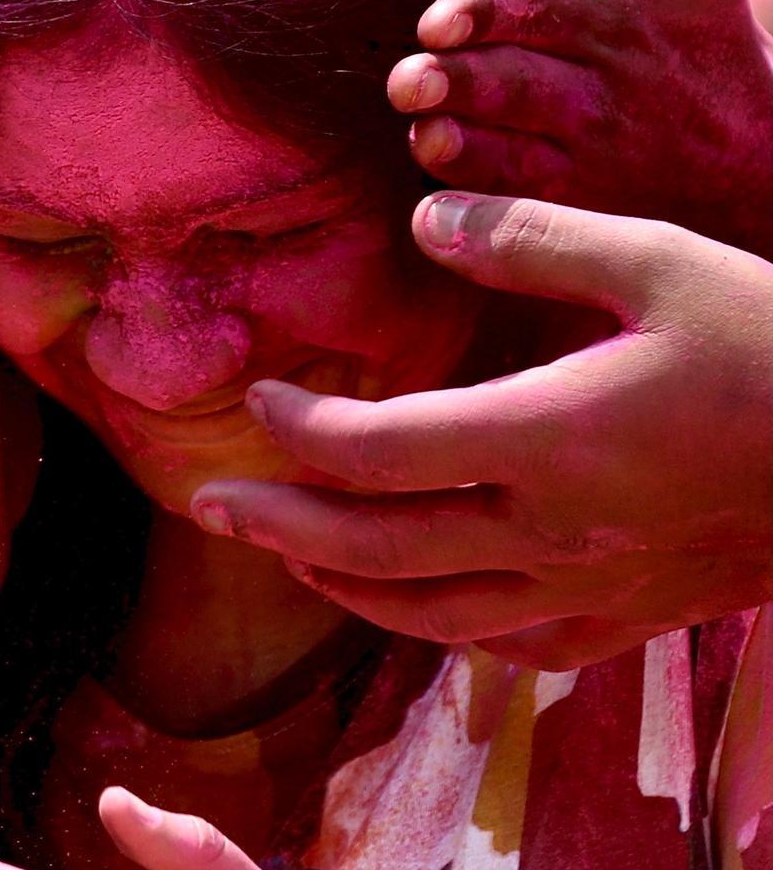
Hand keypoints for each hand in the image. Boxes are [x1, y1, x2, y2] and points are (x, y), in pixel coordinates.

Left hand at [189, 192, 772, 670]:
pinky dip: (433, 630)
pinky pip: (499, 648)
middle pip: (370, 547)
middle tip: (209, 507)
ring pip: (420, 613)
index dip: (298, 429)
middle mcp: (546, 531)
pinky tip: (408, 607)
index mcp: (546, 436)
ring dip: (337, 586)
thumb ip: (530, 241)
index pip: (375, 450)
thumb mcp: (659, 262)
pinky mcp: (617, 623)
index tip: (258, 399)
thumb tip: (423, 221)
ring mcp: (580, 591)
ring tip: (286, 559)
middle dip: (276, 526)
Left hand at [387, 0, 772, 261]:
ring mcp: (578, 155)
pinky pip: (516, 210)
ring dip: (463, 147)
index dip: (481, 11)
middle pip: (510, 81)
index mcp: (606, 15)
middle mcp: (589, 88)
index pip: (531, 5)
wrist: (752, 155)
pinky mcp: (569, 211)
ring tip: (425, 136)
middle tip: (408, 81)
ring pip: (509, 153)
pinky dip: (477, 206)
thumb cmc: (708, 44)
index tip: (436, 22)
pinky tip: (438, 203)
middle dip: (457, 81)